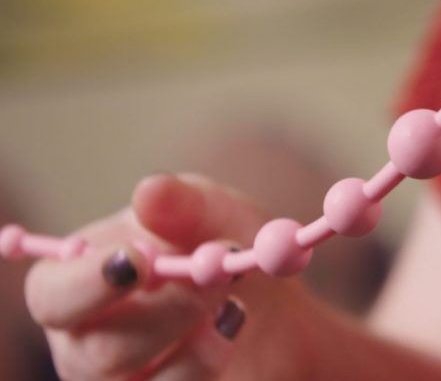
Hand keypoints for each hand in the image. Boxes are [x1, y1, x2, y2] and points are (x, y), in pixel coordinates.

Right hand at [25, 173, 318, 379]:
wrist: (277, 296)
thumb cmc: (222, 245)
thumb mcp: (213, 213)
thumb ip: (183, 205)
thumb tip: (150, 190)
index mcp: (78, 280)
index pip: (52, 294)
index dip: (88, 281)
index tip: (140, 259)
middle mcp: (88, 340)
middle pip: (95, 352)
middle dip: (164, 313)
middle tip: (215, 275)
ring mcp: (127, 379)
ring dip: (196, 342)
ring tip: (235, 300)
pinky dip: (209, 362)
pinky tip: (232, 324)